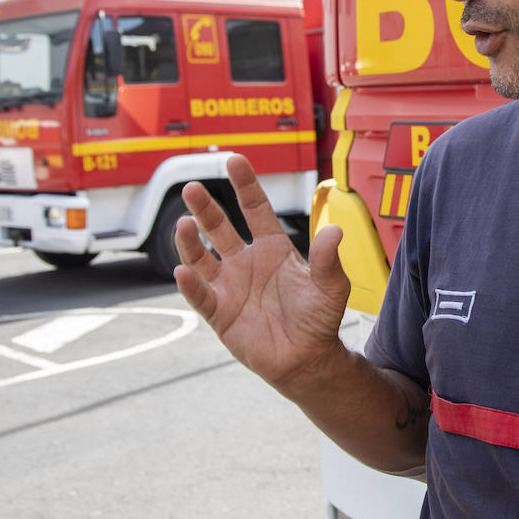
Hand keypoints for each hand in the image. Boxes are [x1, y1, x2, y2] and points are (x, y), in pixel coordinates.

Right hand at [174, 154, 350, 393]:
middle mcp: (245, 262)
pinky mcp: (219, 313)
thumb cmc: (319, 318)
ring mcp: (229, 286)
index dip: (245, 185)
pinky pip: (200, 296)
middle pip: (219, 228)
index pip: (255, 209)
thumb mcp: (331, 286)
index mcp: (272, 248)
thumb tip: (335, 230)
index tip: (234, 159)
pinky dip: (190, 284)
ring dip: (190, 242)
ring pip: (201, 258)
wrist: (307, 359)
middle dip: (205, 208)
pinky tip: (182, 270)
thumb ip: (329, 259)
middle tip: (191, 187)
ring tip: (183, 224)